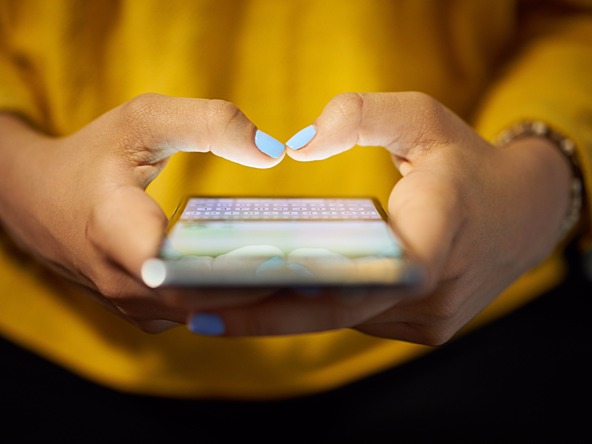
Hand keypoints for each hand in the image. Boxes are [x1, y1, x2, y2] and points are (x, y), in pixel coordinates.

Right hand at [0, 94, 283, 331]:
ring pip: (203, 314)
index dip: (237, 269)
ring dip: (251, 300)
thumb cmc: (93, 155)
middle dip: (262, 289)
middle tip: (323, 273)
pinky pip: (194, 314)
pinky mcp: (141, 311)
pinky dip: (230, 302)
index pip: (182, 268)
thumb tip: (273, 152)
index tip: (290, 260)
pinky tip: (268, 283)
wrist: (38, 199)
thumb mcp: (144, 119)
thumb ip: (209, 123)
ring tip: (307, 280)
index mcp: (115, 229)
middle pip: (203, 299)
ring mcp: (130, 303)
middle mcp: (121, 281)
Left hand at [187, 92, 571, 344]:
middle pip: (336, 311)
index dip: (287, 294)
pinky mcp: (426, 328)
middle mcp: (433, 292)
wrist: (522, 214)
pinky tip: (276, 296)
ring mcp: (431, 319)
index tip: (224, 297)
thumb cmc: (466, 162)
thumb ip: (361, 115)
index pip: (357, 277)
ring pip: (345, 320)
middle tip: (194, 310)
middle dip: (264, 313)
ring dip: (287, 313)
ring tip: (222, 302)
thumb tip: (298, 145)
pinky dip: (319, 309)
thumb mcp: (422, 118)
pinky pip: (360, 320)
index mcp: (436, 235)